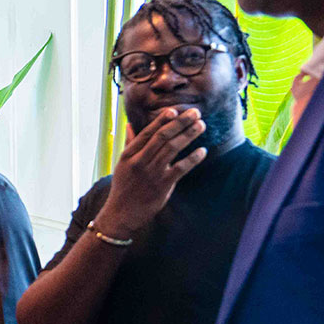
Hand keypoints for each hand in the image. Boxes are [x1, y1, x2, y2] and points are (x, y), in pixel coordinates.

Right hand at [95, 108, 208, 236]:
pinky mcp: (162, 186)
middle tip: (195, 112)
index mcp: (129, 154)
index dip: (161, 120)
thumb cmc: (123, 187)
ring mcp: (152, 173)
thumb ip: (129, 143)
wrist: (121, 214)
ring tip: (201, 125)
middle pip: (163, 137)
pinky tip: (202, 151)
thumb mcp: (122, 163)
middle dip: (180, 122)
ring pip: (172, 149)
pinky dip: (192, 159)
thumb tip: (129, 124)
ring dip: (188, 135)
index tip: (174, 110)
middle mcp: (140, 161)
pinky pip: (180, 169)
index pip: (147, 132)